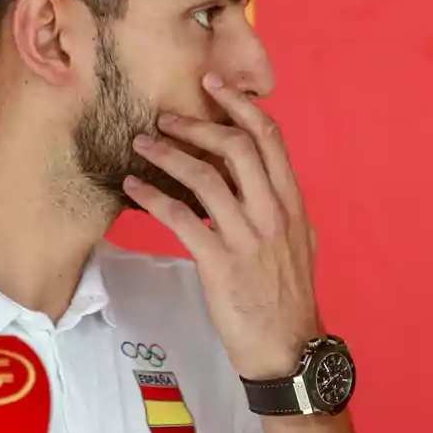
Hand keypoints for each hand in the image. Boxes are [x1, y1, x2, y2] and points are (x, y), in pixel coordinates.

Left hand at [123, 73, 322, 379]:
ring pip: (204, 176)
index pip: (270, 139)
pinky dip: (153, 196)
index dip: (241, 106)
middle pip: (236, 146)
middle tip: (166, 116)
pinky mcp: (220, 262)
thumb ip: (280, 207)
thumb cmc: (288, 297)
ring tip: (142, 144)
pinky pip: (181, 217)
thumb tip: (260, 179)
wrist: (287, 348)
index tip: (215, 85)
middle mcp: (273, 212)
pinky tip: (134, 187)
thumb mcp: (298, 243)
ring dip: (168, 154)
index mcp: (292, 203)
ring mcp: (248, 237)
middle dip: (198, 123)